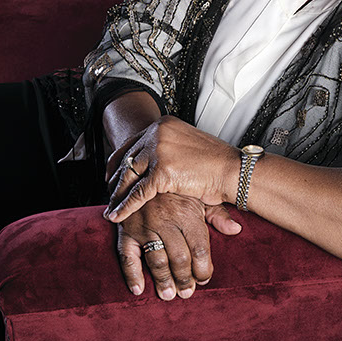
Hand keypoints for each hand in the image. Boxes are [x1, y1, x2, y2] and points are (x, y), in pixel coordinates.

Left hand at [104, 116, 239, 222]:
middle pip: (127, 158)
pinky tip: (117, 216)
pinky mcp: (161, 171)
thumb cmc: (216, 163)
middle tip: (108, 194)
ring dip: (117, 195)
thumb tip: (153, 161)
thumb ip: (168, 150)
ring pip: (129, 176)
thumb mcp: (187, 149)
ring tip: (111, 209)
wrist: (233, 170)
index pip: (133, 143)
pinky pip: (137, 193)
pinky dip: (125, 207)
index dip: (119, 161)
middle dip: (115, 179)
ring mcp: (158, 150)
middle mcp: (158, 132)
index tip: (111, 174)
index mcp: (164, 124)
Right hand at [115, 194, 240, 299]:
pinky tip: (139, 289)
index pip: (199, 249)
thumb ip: (217, 214)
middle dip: (185, 279)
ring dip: (163, 281)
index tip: (205, 279)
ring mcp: (144, 225)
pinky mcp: (126, 230)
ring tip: (169, 294)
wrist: (146, 170)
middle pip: (179, 258)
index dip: (203, 269)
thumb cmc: (177, 188)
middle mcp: (166, 219)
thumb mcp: (200, 196)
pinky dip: (132, 275)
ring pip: (156, 260)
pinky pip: (127, 256)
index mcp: (187, 213)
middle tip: (187, 293)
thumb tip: (236, 230)